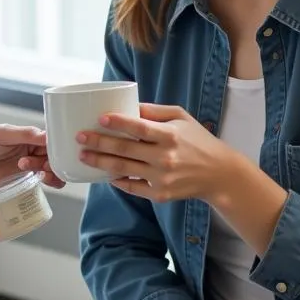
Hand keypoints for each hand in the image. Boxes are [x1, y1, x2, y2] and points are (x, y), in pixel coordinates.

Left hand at [0, 124, 62, 206]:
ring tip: (39, 172)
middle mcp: (32, 150)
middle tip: (42, 164)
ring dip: (54, 172)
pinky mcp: (25, 182)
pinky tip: (41, 179)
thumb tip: (47, 135)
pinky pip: (45, 182)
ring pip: (54, 170)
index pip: (51, 139)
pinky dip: (51, 182)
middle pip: (56, 155)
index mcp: (29, 136)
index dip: (57, 145)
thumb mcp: (1, 134)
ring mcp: (30, 166)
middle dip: (54, 160)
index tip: (55, 151)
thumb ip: (24, 134)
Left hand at [76, 103, 244, 204]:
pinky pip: (132, 187)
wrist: (219, 174)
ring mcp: (161, 178)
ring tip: (83, 155)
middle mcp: (165, 157)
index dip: (118, 122)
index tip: (100, 118)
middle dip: (99, 142)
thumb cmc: (198, 140)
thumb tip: (127, 104)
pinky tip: (104, 175)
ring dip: (100, 162)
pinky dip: (117, 181)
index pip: (139, 127)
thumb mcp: (181, 117)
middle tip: (80, 137)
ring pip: (123, 169)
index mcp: (170, 135)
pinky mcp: (160, 194)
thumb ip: (154, 111)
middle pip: (124, 149)